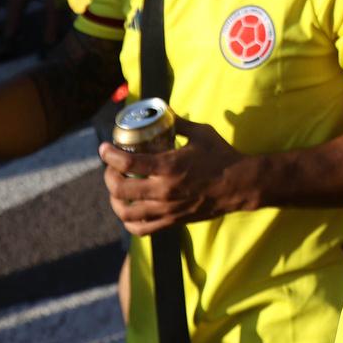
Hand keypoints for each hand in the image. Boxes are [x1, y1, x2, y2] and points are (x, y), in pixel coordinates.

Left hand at [98, 117, 256, 234]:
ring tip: (116, 189)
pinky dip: (129, 222)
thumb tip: (164, 113)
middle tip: (111, 167)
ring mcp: (167, 209)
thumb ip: (178, 123)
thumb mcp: (201, 133)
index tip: (104, 148)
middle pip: (120, 190)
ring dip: (115, 200)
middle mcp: (164, 190)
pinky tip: (128, 210)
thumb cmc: (221, 156)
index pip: (128, 163)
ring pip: (126, 213)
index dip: (110, 155)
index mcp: (169, 166)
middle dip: (109, 176)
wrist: (238, 185)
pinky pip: (141, 229)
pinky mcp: (172, 221)